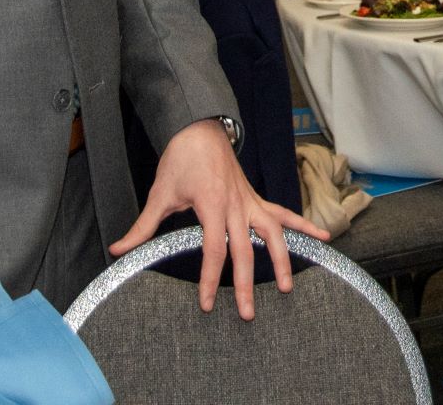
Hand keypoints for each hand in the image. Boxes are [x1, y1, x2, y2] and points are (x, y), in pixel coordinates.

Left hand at [110, 119, 327, 318]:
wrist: (200, 128)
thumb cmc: (180, 160)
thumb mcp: (160, 194)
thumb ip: (142, 227)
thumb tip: (117, 250)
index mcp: (212, 205)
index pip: (214, 249)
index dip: (211, 279)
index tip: (208, 303)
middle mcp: (236, 205)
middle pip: (245, 250)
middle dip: (247, 284)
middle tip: (248, 314)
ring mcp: (250, 201)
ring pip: (272, 234)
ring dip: (282, 260)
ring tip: (288, 287)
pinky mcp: (256, 199)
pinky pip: (284, 213)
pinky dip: (304, 225)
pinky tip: (324, 238)